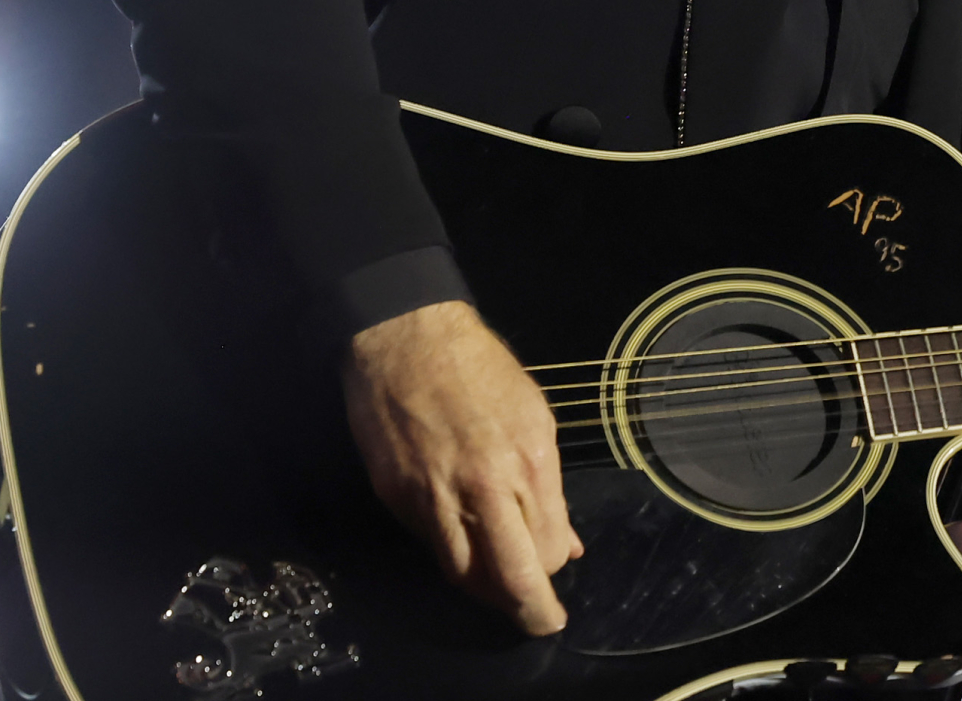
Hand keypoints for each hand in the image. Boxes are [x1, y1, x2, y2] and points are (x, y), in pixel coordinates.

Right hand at [342, 301, 582, 634]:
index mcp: (528, 460)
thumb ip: (548, 486)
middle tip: (542, 622)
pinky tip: (468, 555)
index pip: (547, 546)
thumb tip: (564, 541)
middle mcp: (484, 487)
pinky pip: (431, 545)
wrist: (406, 340)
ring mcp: (435, 496)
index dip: (554, 568)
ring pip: (464, 574)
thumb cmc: (480, 369)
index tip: (559, 573)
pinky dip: (454, 557)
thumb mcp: (535, 416)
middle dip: (531, 610)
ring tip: (504, 598)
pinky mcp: (397, 498)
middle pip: (510, 576)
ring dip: (488, 594)